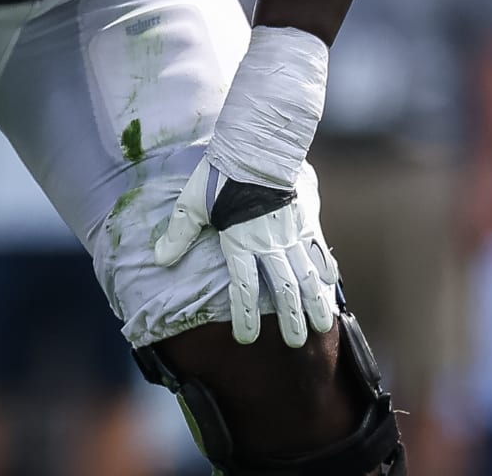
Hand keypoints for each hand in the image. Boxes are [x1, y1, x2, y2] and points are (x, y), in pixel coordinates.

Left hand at [154, 157, 338, 346]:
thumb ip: (178, 235)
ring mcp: (292, 234)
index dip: (245, 316)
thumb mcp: (192, 205)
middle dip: (290, 319)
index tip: (246, 337)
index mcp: (240, 243)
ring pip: (307, 276)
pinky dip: (327, 272)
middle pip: (283, 290)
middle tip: (295, 343)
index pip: (242, 288)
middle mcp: (270, 244)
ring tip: (321, 327)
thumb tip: (158, 260)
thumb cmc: (219, 176)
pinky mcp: (307, 221)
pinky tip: (332, 288)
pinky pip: (319, 251)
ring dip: (315, 303)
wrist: (257, 148)